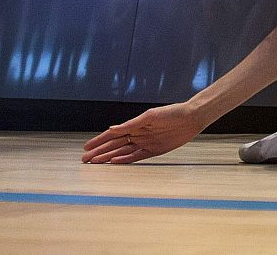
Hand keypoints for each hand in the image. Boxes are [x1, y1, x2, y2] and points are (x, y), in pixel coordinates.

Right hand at [82, 103, 206, 163]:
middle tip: (85, 160)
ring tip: (95, 163)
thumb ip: (132, 124)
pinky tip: (114, 163)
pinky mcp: (154, 151)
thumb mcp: (150, 117)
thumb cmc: (172, 113)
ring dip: (108, 157)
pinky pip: (136, 157)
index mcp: (135, 125)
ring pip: (122, 152)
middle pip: (114, 145)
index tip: (86, 147)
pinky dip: (125, 160)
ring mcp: (145, 143)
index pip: (113, 135)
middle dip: (99, 152)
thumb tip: (112, 128)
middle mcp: (138, 135)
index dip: (99, 141)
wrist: (191, 118)